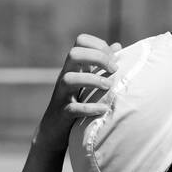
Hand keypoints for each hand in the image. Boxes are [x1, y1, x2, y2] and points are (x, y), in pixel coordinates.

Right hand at [36, 34, 120, 148]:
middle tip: (114, 69)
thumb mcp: (87, 80)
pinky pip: (72, 109)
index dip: (99, 45)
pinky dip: (89, 108)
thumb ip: (100, 64)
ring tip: (108, 86)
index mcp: (72, 67)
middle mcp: (65, 76)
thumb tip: (117, 46)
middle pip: (74, 54)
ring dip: (92, 80)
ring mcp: (62, 95)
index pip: (81, 41)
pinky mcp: (63, 114)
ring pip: (69, 79)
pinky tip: (103, 109)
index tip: (113, 58)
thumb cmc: (75, 102)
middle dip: (97, 57)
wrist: (55, 130)